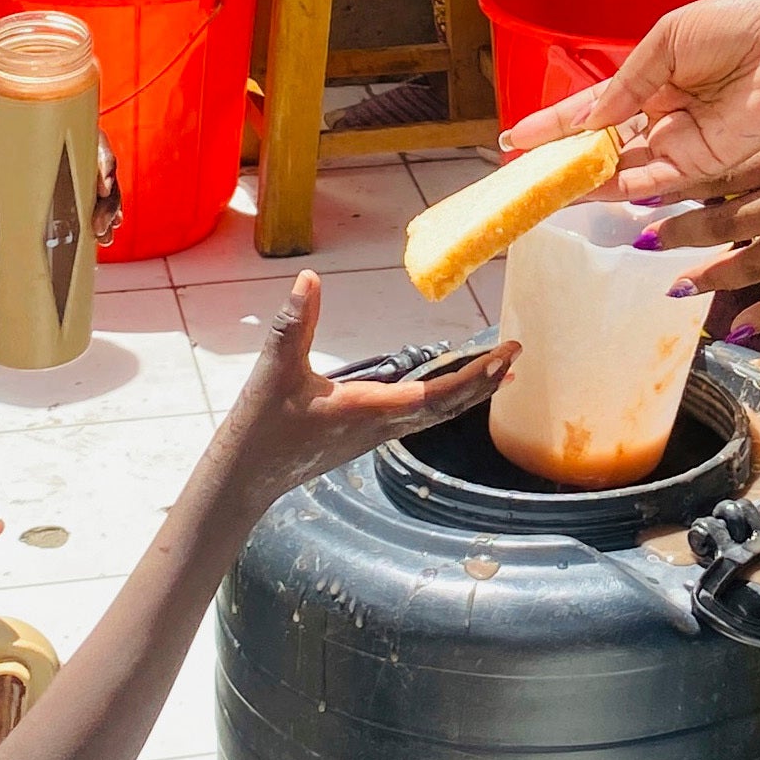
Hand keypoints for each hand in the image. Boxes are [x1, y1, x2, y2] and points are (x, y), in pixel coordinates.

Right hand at [206, 272, 514, 516]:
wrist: (245, 479)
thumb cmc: (260, 429)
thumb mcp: (274, 371)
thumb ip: (293, 324)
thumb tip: (309, 279)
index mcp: (369, 411)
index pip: (437, 395)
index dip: (475, 377)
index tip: (506, 356)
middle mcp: (382, 425)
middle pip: (448, 407)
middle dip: (485, 382)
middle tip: (515, 354)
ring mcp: (377, 432)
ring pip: (437, 414)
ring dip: (470, 392)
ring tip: (500, 370)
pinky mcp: (367, 433)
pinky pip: (420, 415)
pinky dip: (446, 398)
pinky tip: (452, 387)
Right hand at [506, 0, 759, 199]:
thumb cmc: (740, 23)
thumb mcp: (668, 40)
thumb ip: (627, 83)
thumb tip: (588, 119)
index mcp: (655, 78)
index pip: (595, 108)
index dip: (556, 125)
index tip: (517, 141)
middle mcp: (664, 114)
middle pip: (604, 146)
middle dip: (562, 161)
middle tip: (519, 178)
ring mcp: (683, 141)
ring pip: (623, 169)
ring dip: (582, 181)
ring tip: (539, 190)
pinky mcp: (706, 163)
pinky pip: (654, 180)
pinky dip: (619, 188)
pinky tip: (584, 191)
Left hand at [643, 93, 759, 338]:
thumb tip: (723, 145)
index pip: (719, 171)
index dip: (677, 185)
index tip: (643, 192)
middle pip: (725, 220)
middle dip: (680, 233)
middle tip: (645, 240)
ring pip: (753, 262)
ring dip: (710, 276)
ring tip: (676, 289)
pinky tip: (738, 326)